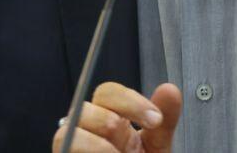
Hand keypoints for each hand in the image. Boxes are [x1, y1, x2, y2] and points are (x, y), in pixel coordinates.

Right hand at [51, 82, 181, 152]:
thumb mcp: (157, 149)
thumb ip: (164, 121)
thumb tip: (170, 90)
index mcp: (112, 122)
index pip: (108, 94)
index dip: (130, 101)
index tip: (154, 119)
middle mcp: (89, 133)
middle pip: (85, 108)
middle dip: (111, 124)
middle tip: (130, 147)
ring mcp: (74, 151)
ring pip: (68, 132)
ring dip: (98, 147)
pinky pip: (66, 151)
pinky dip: (91, 152)